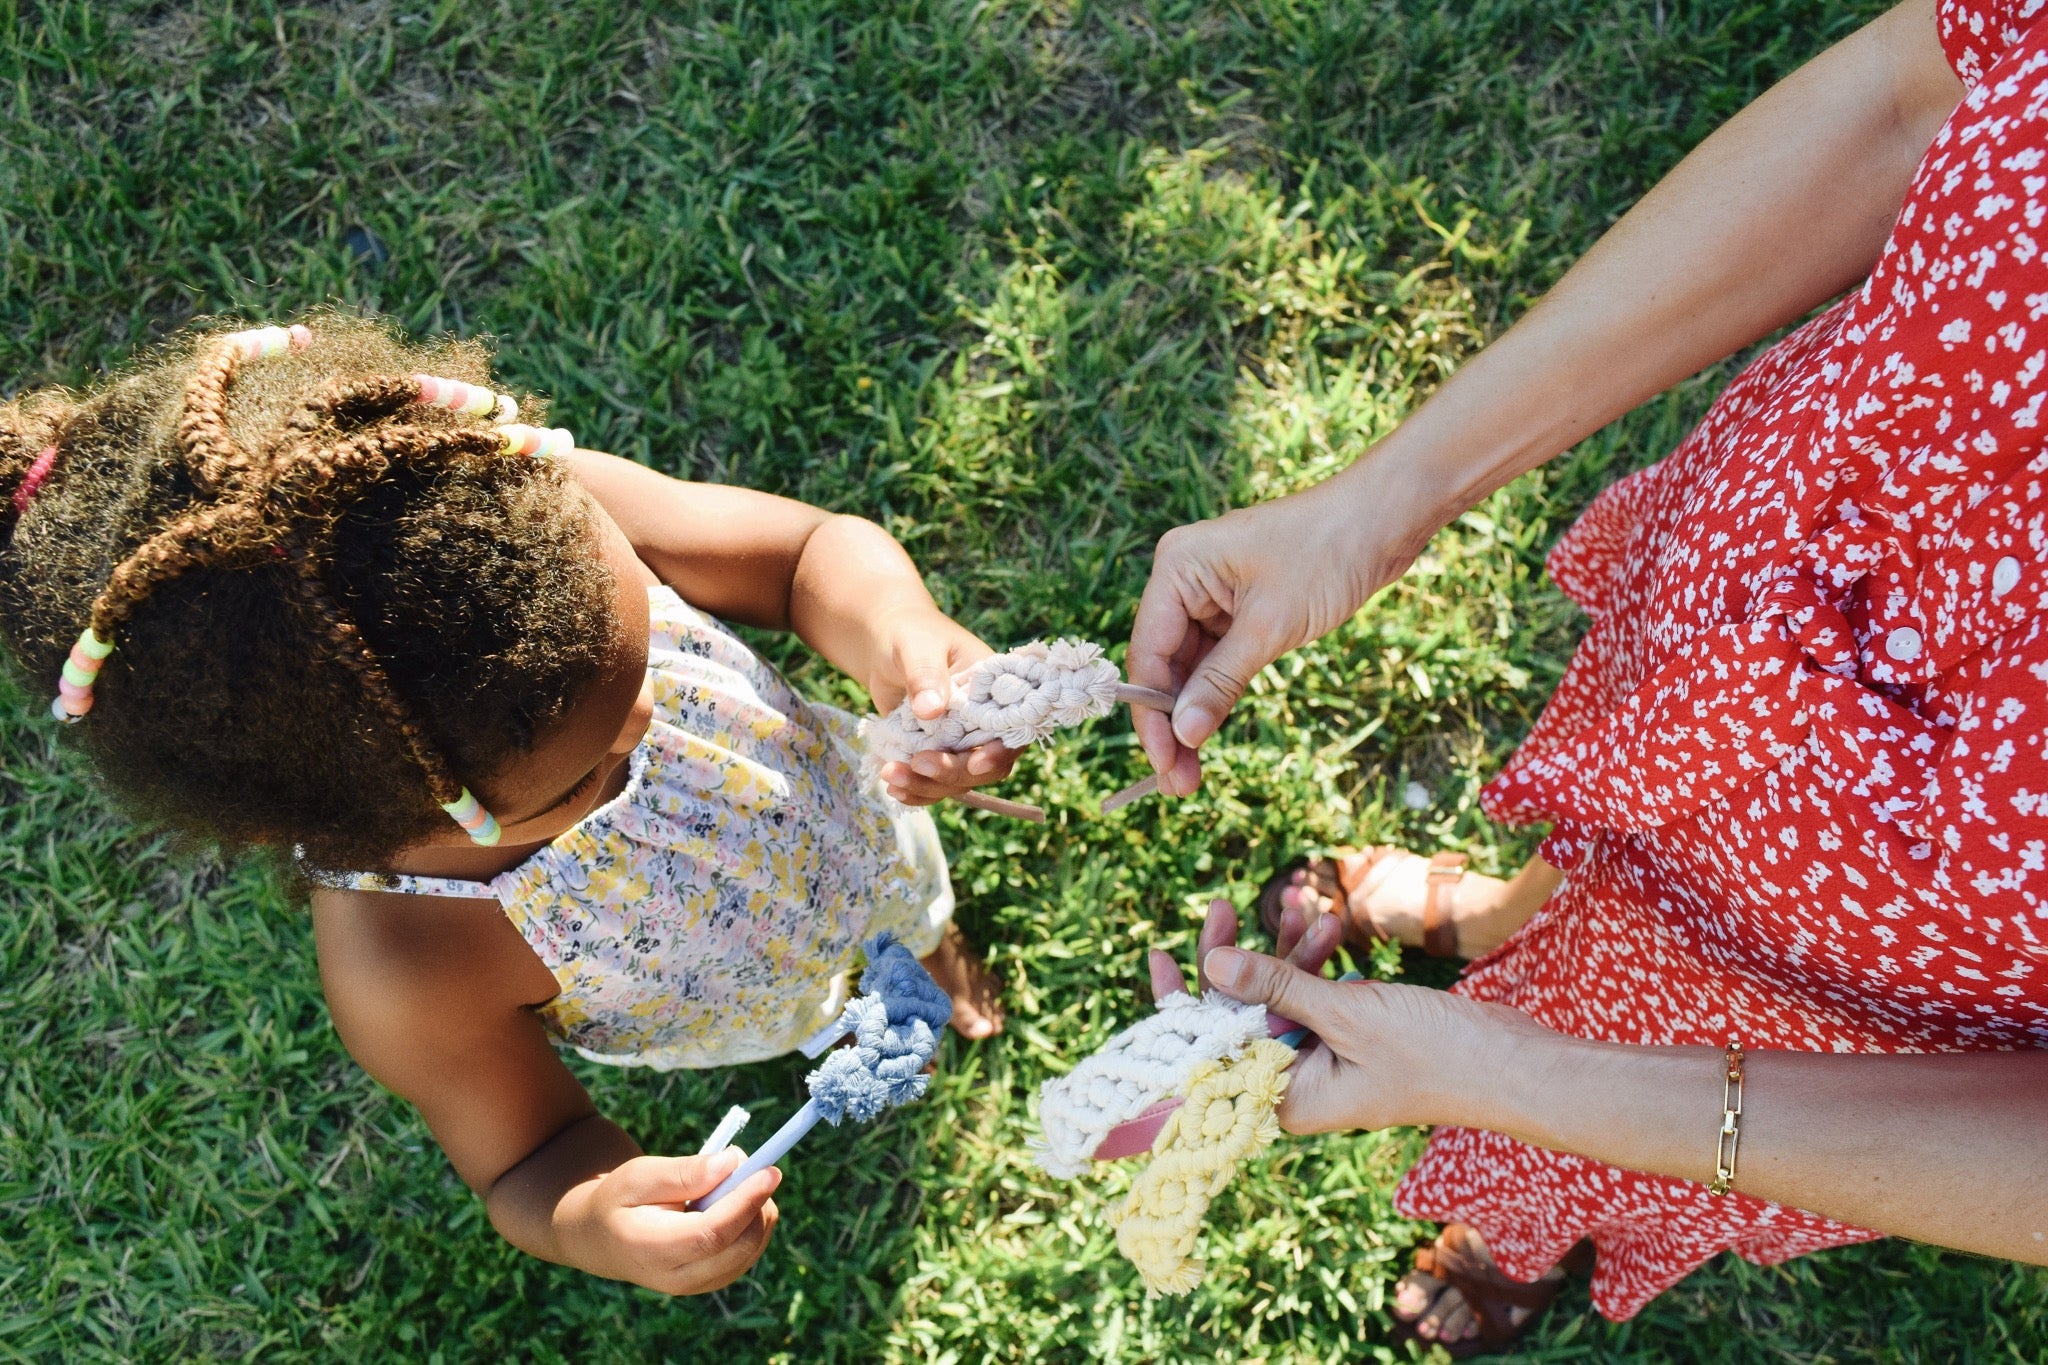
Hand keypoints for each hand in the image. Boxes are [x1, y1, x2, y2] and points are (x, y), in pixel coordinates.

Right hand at [555, 1148, 781, 1294]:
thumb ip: (683, 1172)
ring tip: (727, 1183)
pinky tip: (731, 1202)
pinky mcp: (712, 1281)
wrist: (603, 1239)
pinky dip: (754, 1223)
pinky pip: (749, 1253)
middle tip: (752, 1166)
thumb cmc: (620, 1200)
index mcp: (651, 1250)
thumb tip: (731, 1164)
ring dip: (758, 1211)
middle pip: (739, 1246)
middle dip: (758, 1203)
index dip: (746, 1202)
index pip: (712, 1233)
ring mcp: (697, 1285)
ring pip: (751, 1250)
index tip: (770, 1171)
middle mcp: (677, 1278)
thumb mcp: (638, 1176)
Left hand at [866, 605, 1020, 805]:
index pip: (1012, 728)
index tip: (975, 763)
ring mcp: (962, 740)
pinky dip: (917, 790)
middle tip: (918, 764)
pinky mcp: (938, 752)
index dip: (1000, 751)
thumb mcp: (917, 646)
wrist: (884, 643)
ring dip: (928, 786)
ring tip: (892, 776)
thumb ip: (925, 674)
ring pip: (959, 780)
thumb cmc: (909, 634)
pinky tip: (895, 788)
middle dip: (954, 772)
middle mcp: (985, 720)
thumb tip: (930, 711)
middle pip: (985, 764)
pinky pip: (935, 782)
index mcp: (996, 690)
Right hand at [1129, 472, 1436, 794]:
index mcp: (1177, 568)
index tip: (1164, 764)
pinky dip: (1215, 694)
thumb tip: (1184, 735)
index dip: (1152, 715)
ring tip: (1192, 773)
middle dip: (1171, 724)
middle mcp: (1184, 579)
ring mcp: (1211, 593)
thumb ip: (1221, 681)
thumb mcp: (1270, 626)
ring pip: (1189, 667)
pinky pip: (1216, 658)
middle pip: (1163, 664)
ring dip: (1191, 716)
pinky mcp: (1239, 607)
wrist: (1382, 520)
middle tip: (1179, 784)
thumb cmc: (1326, 554)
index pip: (1148, 652)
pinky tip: (1210, 733)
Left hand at [1165, 902, 1550, 1133]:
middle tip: (1222, 904)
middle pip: (1238, 1018)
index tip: (1156, 957)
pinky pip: (1313, 996)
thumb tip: (1210, 964)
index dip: (1179, 1006)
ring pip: (1277, 999)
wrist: (1510, 1062)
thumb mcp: (1346, 1013)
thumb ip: (1275, 988)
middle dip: (1234, 960)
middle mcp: (1295, 1086)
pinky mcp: (1349, 1039)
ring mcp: (1322, 1061)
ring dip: (1285, 951)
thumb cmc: (1434, 1055)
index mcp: (1283, 1100)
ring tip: (1297, 904)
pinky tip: (1326, 923)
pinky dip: (1315, 962)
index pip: (1208, 1053)